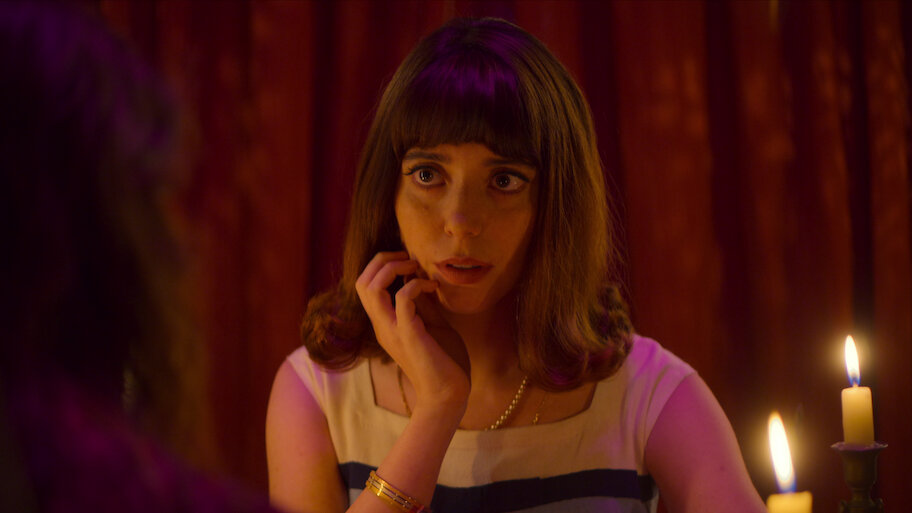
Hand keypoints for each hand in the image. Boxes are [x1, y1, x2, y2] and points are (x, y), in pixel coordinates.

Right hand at [355, 251, 469, 413]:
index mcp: (385, 323)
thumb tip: (416, 280)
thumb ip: (421, 305)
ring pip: (371, 289)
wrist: (448, 394)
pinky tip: (432, 287)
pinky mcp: (408, 335)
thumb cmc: (444, 362)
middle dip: (382, 260)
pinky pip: (400, 300)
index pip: (365, 286)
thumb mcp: (431, 325)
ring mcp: (392, 331)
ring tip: (414, 267)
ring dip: (392, 269)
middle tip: (408, 259)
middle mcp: (382, 326)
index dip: (382, 265)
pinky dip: (414, 286)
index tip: (409, 263)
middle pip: (361, 283)